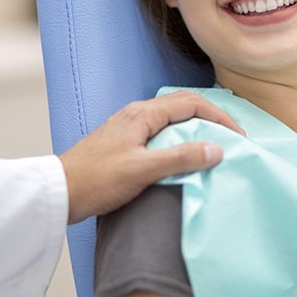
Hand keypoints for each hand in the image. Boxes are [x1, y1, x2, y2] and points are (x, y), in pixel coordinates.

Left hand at [60, 90, 244, 223]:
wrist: (59, 193)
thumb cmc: (97, 181)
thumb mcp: (143, 170)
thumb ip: (181, 158)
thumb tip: (217, 149)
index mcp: (143, 114)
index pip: (192, 103)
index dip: (219, 116)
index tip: (238, 136)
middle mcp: (137, 114)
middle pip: (184, 105)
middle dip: (212, 117)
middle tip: (232, 137)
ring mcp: (129, 126)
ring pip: (172, 117)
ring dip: (196, 126)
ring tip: (214, 144)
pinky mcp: (124, 141)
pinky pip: (162, 130)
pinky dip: (181, 136)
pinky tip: (184, 153)